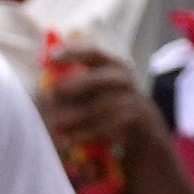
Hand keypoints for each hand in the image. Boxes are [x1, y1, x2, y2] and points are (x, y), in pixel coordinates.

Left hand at [39, 43, 155, 158]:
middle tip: (49, 95)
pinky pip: (102, 129)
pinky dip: (82, 135)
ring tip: (53, 124)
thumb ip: (78, 80)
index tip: (49, 59)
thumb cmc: (114, 102)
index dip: (71, 53)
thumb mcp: (102, 85)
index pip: (92, 53)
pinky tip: (66, 140)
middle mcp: (124, 80)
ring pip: (95, 109)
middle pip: (94, 80)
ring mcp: (130, 101)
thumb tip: (46, 83)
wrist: (147, 127)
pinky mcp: (131, 123)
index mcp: (114, 65)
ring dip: (71, 118)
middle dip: (69, 87)